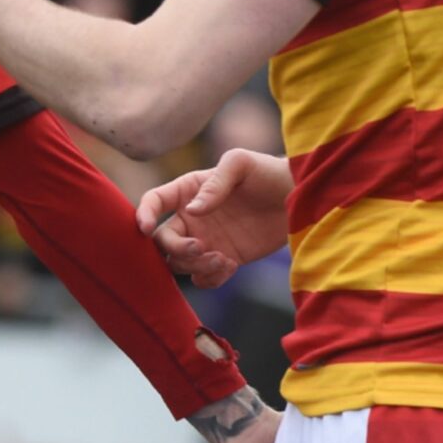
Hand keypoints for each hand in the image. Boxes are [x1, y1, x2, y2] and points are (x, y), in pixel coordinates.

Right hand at [138, 149, 292, 286]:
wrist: (299, 198)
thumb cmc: (268, 172)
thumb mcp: (240, 164)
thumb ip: (215, 183)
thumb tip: (192, 211)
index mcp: (187, 190)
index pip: (154, 202)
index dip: (143, 214)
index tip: (144, 228)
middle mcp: (192, 218)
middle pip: (162, 240)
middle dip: (177, 248)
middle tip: (201, 248)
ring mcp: (207, 240)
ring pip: (179, 263)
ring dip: (194, 266)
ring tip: (222, 259)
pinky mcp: (224, 259)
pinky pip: (203, 278)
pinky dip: (210, 278)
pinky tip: (230, 266)